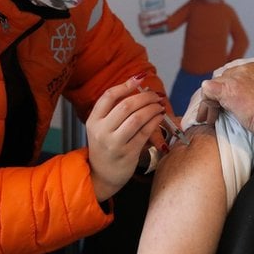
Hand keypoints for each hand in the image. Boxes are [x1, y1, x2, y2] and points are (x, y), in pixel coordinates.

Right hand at [85, 76, 163, 200]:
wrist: (102, 175)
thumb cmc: (105, 146)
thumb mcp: (101, 127)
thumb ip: (114, 110)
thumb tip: (138, 87)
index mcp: (93, 121)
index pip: (108, 96)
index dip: (125, 85)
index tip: (139, 78)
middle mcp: (102, 131)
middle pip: (126, 106)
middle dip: (144, 97)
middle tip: (155, 95)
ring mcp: (115, 143)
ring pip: (137, 118)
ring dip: (152, 108)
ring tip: (159, 104)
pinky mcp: (128, 153)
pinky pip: (145, 132)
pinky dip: (155, 121)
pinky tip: (159, 116)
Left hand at [199, 61, 253, 142]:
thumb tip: (244, 99)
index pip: (232, 74)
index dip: (227, 89)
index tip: (227, 103)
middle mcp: (245, 68)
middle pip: (220, 78)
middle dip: (217, 96)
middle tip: (215, 112)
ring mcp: (235, 77)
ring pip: (212, 86)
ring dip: (209, 103)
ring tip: (210, 118)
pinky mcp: (228, 89)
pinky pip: (207, 92)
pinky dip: (205, 105)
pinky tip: (209, 117)